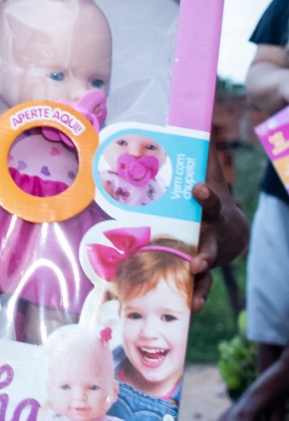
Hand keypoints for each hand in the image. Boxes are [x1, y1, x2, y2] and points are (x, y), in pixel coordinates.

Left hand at [189, 160, 249, 312]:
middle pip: (211, 243)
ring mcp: (209, 254)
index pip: (211, 199)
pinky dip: (194, 296)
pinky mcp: (201, 269)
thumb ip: (200, 152)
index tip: (198, 187)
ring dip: (199, 281)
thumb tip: (199, 113)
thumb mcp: (208, 174)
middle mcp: (213, 234)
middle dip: (205, 252)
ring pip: (205, 269)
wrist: (231, 229)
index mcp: (213, 210)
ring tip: (189, 295)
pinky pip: (199, 285)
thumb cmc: (209, 198)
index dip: (205, 194)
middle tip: (196, 260)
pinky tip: (188, 307)